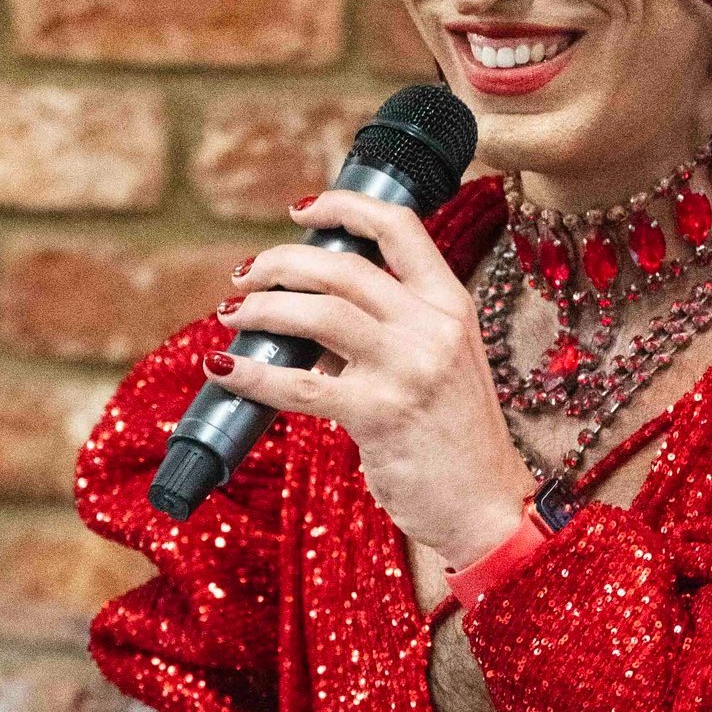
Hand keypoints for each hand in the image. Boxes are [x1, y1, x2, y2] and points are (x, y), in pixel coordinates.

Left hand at [213, 188, 534, 568]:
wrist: (485, 505)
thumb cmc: (454, 436)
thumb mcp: (441, 361)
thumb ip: (391, 327)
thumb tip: (309, 310)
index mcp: (451, 304)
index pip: (399, 226)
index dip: (344, 207)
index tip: (300, 210)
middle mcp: (433, 327)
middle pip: (342, 267)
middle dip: (280, 263)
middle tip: (244, 277)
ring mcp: (408, 370)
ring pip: (318, 313)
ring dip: (262, 308)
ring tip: (233, 316)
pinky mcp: (379, 415)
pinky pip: (300, 384)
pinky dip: (253, 373)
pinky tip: (226, 369)